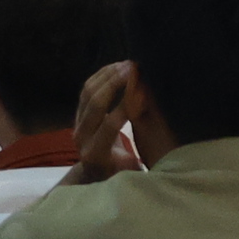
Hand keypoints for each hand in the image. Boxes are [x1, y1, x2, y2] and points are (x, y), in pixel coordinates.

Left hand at [68, 62, 144, 181]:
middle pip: (96, 103)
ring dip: (108, 75)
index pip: (110, 125)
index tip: (144, 89)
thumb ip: (140, 157)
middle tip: (135, 68)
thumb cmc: (120, 174)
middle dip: (116, 83)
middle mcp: (82, 138)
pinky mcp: (77, 113)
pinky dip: (102, 75)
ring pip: (89, 92)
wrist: (95, 174)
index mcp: (96, 154)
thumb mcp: (131, 171)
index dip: (126, 105)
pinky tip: (117, 67)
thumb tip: (161, 139)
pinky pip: (86, 89)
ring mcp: (76, 123)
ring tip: (128, 64)